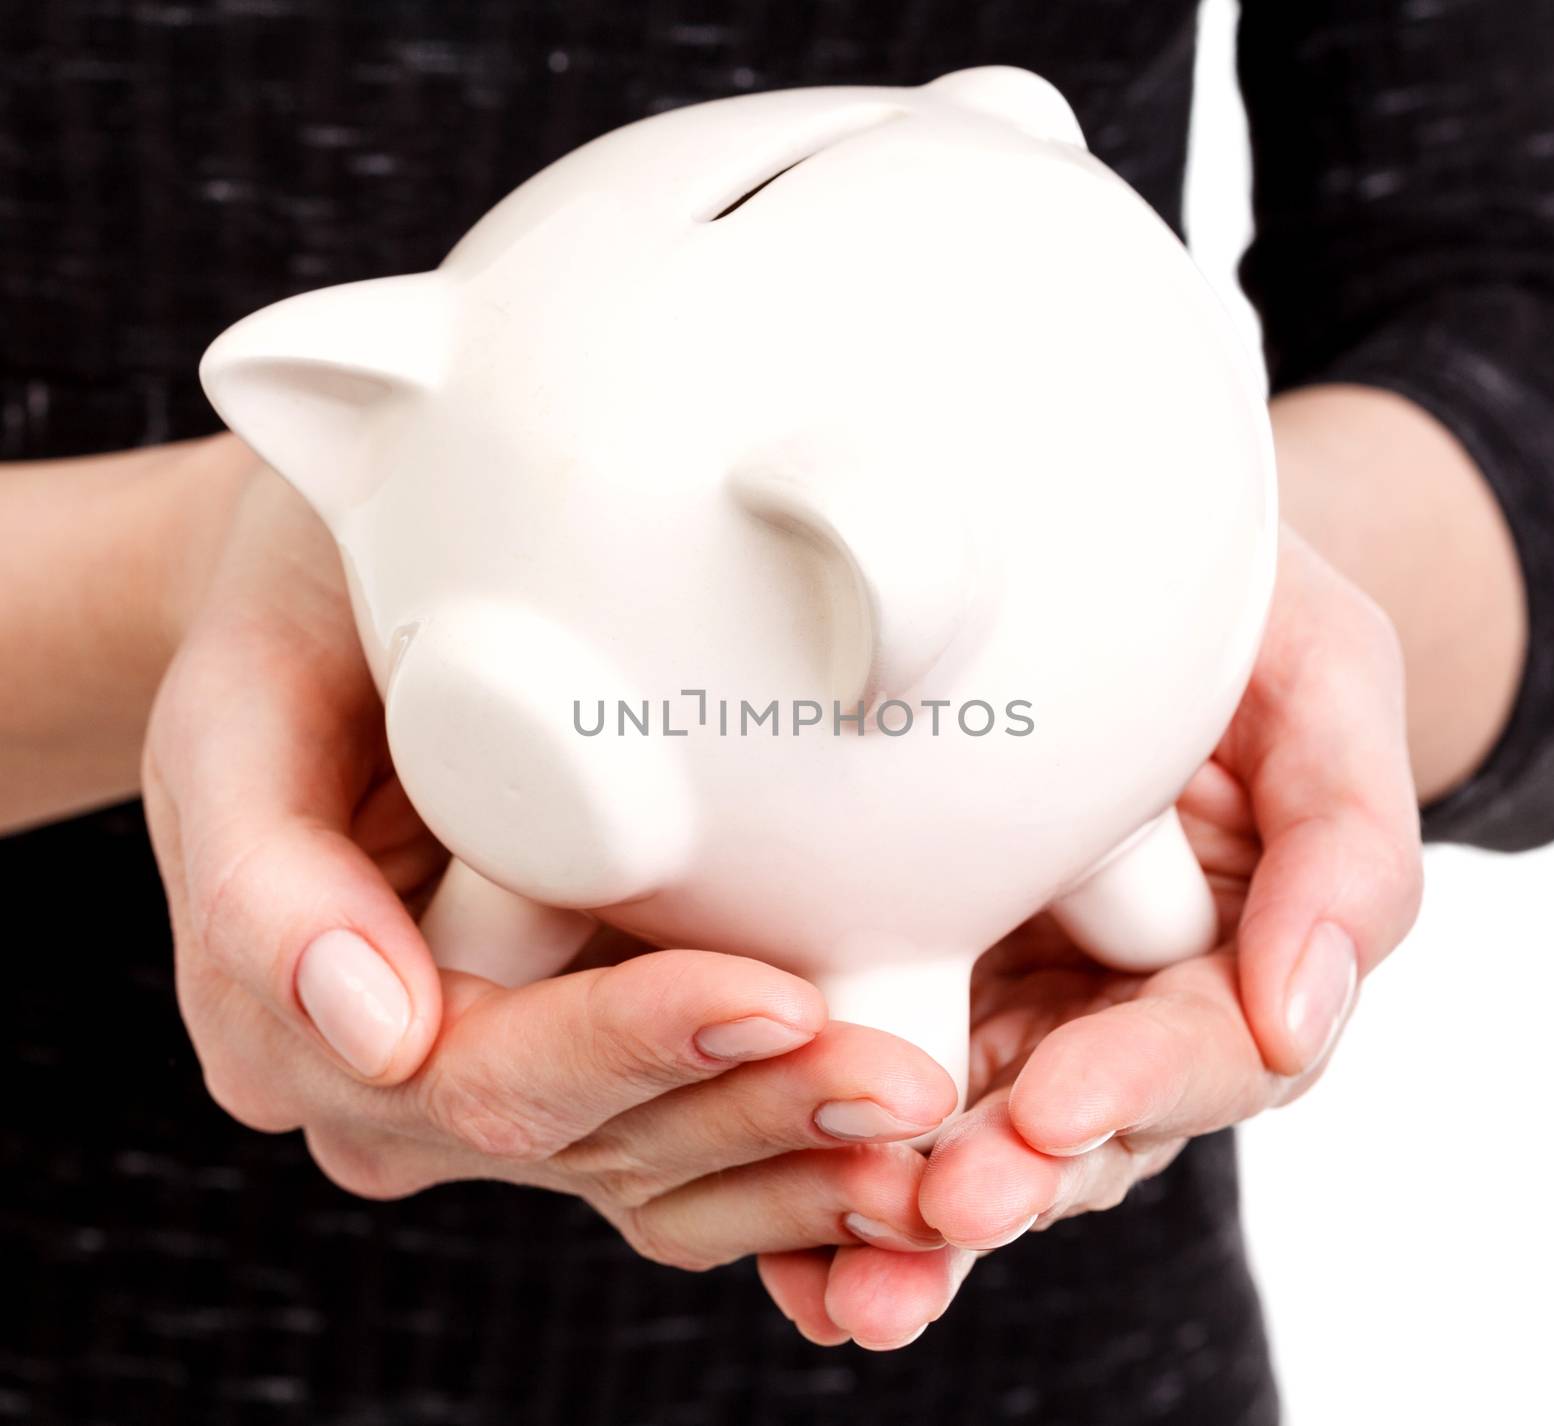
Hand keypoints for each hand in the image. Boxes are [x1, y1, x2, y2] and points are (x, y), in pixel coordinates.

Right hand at [144, 461, 955, 1268]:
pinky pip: (698, 1142)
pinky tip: (903, 1148)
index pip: (480, 1077)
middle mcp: (411, 1086)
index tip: (775, 1001)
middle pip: (594, 1145)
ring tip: (935, 1116)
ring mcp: (513, 1083)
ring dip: (802, 1162)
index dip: (631, 1052)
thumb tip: (373, 1027)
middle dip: (756, 1116)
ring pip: (662, 1171)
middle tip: (906, 1081)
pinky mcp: (599, 1051)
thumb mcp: (238, 705)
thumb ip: (260, 872)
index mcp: (302, 1027)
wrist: (334, 597)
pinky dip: (798, 1159)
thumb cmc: (291, 626)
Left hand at [758, 525, 1424, 1347]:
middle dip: (1013, 1175)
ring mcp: (1010, 1001)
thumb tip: (1299, 1016)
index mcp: (1231, 956)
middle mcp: (1119, 1004)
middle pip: (1077, 1130)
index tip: (1058, 1112)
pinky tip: (791, 1258)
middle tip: (945, 1204)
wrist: (1102, 572)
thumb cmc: (1237, 628)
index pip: (1202, 1053)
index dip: (1140, 1088)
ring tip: (851, 1274)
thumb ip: (1345, 843)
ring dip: (915, 1213)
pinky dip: (836, 1175)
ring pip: (970, 1137)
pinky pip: (873, 1086)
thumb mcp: (1322, 687)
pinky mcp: (909, 979)